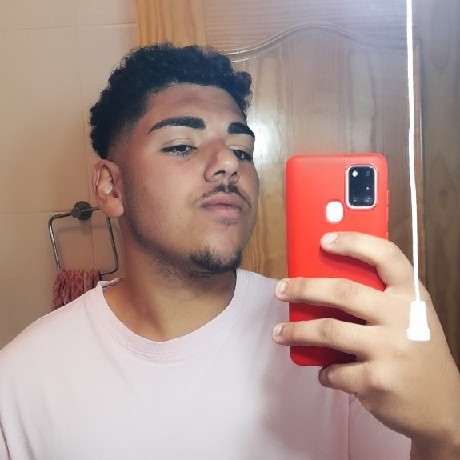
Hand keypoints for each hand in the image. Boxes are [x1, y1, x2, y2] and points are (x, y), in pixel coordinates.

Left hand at [273, 232, 459, 456]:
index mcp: (411, 296)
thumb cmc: (419, 353)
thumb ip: (381, 299)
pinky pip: (334, 370)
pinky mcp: (376, 381)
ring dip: (297, 332)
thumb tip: (324, 286)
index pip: (385, 256)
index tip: (324, 240)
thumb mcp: (412, 318)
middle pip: (343, 291)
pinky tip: (325, 371)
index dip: (354, 242)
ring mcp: (389, 350)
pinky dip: (324, 372)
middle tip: (281, 290)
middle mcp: (402, 318)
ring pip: (328, 331)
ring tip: (280, 333)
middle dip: (304, 288)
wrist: (445, 408)